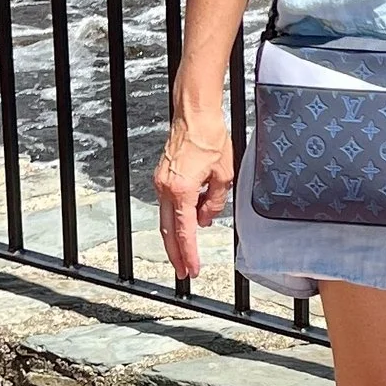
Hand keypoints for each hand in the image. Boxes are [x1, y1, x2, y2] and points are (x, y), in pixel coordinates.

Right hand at [155, 107, 234, 282]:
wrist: (195, 114)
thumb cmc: (210, 138)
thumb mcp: (224, 175)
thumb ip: (214, 202)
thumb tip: (205, 220)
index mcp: (181, 190)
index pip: (185, 231)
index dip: (189, 253)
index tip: (193, 269)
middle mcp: (166, 188)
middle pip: (169, 230)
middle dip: (176, 254)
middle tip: (184, 271)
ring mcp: (161, 182)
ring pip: (167, 218)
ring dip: (176, 236)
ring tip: (187, 252)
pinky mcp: (163, 176)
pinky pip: (169, 203)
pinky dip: (179, 215)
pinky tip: (193, 219)